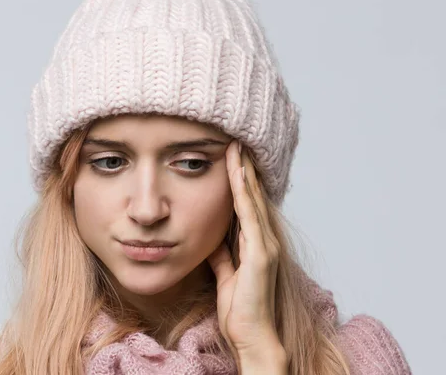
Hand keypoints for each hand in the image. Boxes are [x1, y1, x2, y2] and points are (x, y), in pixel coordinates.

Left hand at [207, 140, 286, 369]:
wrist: (252, 336)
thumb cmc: (241, 309)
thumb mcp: (226, 275)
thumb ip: (222, 256)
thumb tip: (212, 240)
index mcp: (255, 244)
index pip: (246, 205)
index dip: (240, 181)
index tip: (231, 158)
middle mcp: (265, 240)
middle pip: (252, 197)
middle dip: (244, 169)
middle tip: (236, 142)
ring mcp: (265, 246)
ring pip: (252, 202)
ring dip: (244, 174)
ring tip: (236, 149)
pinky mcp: (261, 255)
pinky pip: (249, 218)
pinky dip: (244, 195)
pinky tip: (238, 176)